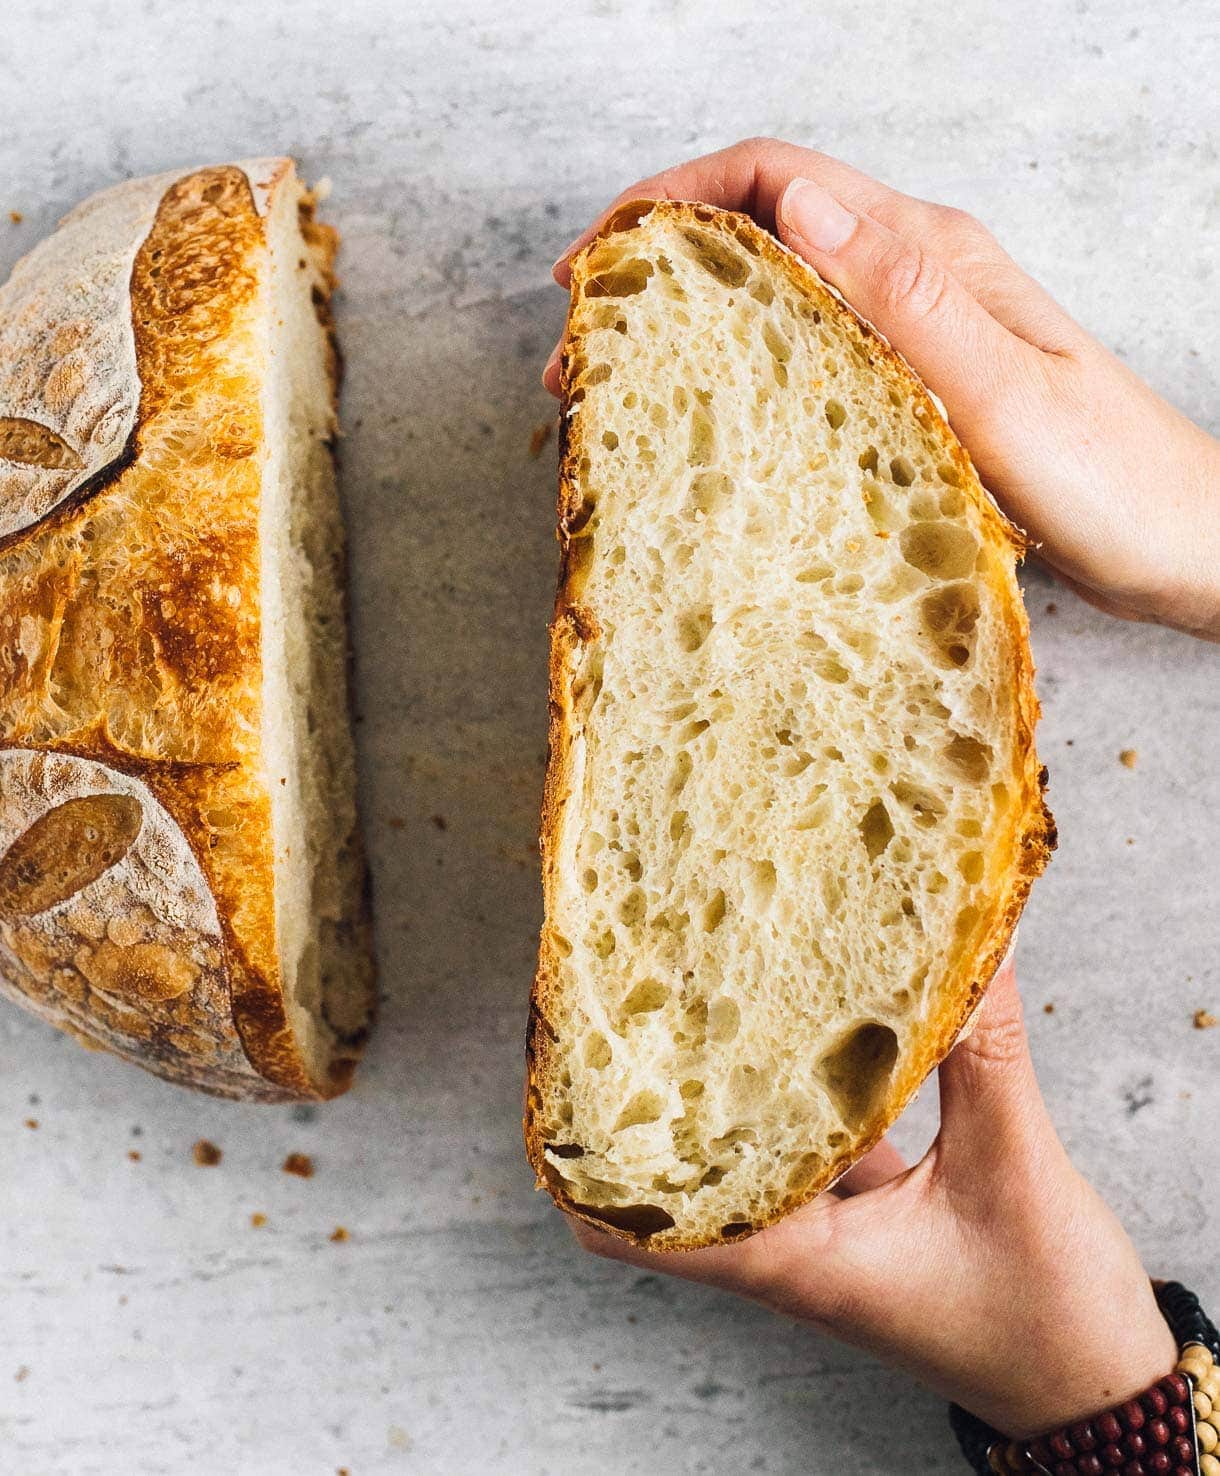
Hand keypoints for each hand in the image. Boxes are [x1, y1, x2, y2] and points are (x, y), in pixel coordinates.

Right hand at [545, 138, 1219, 640]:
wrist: (1187, 545)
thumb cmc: (1113, 482)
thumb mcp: (1005, 394)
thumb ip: (908, 300)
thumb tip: (801, 207)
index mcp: (930, 257)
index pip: (776, 182)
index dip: (670, 203)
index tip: (596, 266)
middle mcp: (916, 279)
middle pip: (762, 229)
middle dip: (658, 262)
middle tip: (586, 342)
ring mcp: (914, 333)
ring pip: (778, 292)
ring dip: (690, 319)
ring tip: (623, 385)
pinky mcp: (914, 388)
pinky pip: (808, 353)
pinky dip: (740, 368)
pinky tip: (713, 420)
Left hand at [569, 962, 1175, 1438]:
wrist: (1095, 1390)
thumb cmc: (1047, 1318)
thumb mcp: (1014, 1170)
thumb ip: (985, 1052)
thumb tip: (974, 943)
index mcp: (794, 1261)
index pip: (641, 1223)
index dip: (587, 1158)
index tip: (564, 1075)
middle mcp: (788, 1252)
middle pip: (672, 1182)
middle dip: (642, 1104)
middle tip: (627, 1010)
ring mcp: (819, 1239)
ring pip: (738, 1159)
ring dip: (720, 1094)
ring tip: (706, 1002)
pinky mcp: (857, 1224)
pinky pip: (803, 1153)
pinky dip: (794, 1099)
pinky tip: (813, 1034)